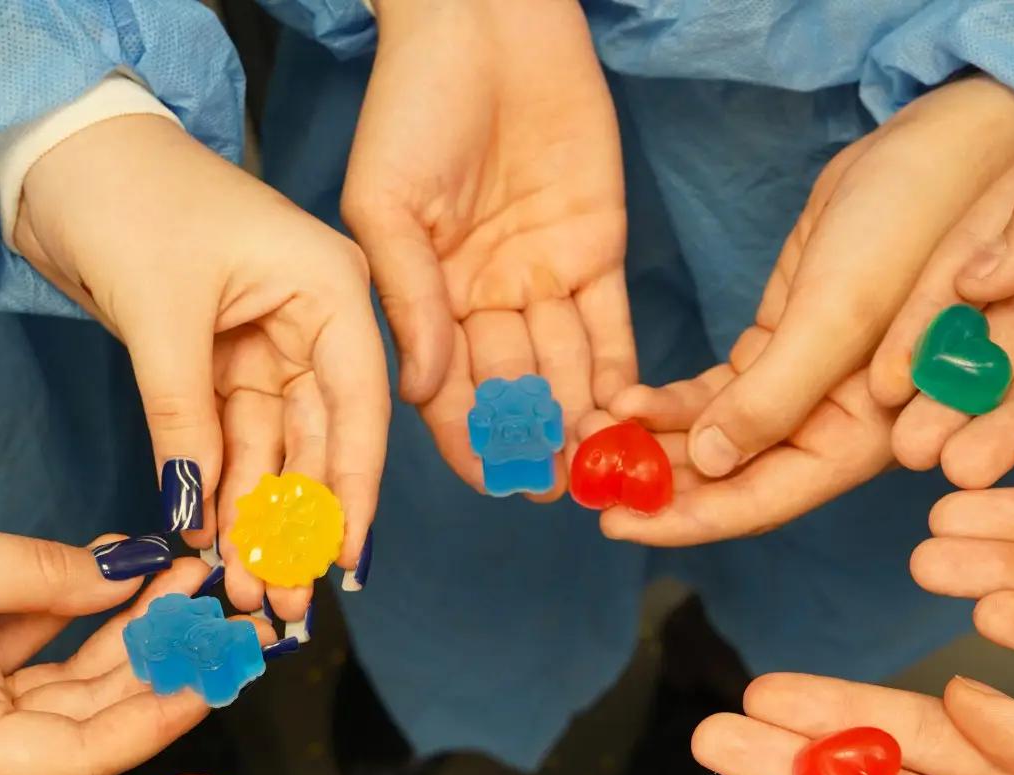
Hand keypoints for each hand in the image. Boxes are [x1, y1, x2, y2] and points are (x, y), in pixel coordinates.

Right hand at [0, 481, 275, 774]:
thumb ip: (48, 575)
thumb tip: (132, 572)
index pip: (82, 754)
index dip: (160, 712)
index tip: (219, 672)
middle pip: (80, 723)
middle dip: (152, 662)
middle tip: (215, 608)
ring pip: (58, 693)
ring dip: (118, 637)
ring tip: (181, 578)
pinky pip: (21, 670)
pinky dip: (66, 627)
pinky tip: (119, 578)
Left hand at [16, 115, 388, 618]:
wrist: (59, 150)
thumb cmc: (125, 194)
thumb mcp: (160, 312)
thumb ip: (183, 417)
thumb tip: (192, 508)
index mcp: (329, 286)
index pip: (359, 406)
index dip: (354, 489)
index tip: (344, 562)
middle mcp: (312, 319)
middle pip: (320, 441)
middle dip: (297, 523)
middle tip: (280, 599)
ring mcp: (268, 342)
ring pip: (274, 450)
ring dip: (256, 519)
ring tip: (242, 587)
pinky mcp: (221, 359)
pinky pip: (229, 438)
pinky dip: (217, 487)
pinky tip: (211, 538)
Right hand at [342, 0, 634, 496]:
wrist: (483, 19)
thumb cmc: (414, 102)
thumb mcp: (387, 203)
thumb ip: (407, 297)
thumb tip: (424, 392)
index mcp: (426, 296)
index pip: (446, 389)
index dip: (468, 439)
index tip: (494, 481)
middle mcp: (484, 300)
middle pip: (511, 389)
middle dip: (534, 442)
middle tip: (558, 489)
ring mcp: (542, 278)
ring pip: (564, 369)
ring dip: (580, 421)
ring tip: (598, 468)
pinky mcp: (596, 250)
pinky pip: (608, 326)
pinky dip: (617, 373)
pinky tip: (626, 416)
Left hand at [600, 79, 1013, 544]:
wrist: (944, 144)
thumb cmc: (913, 226)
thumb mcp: (840, 314)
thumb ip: (776, 397)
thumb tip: (709, 465)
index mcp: (863, 436)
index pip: (760, 499)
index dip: (687, 517)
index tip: (615, 524)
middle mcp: (835, 424)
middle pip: (733, 476)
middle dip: (658, 480)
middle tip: (581, 478)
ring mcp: (809, 385)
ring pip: (720, 434)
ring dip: (657, 440)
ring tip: (589, 435)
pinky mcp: (786, 342)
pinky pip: (721, 390)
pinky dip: (675, 399)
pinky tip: (627, 399)